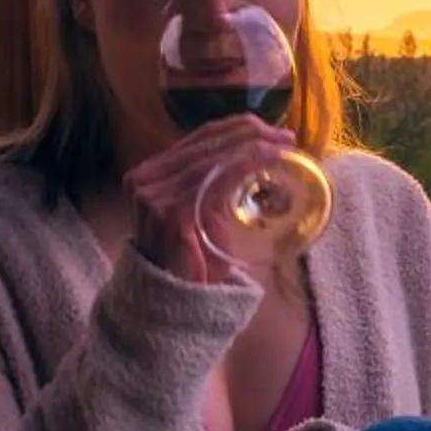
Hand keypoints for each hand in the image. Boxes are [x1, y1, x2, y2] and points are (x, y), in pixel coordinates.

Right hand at [125, 115, 296, 284]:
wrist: (177, 303)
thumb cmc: (194, 260)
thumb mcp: (201, 212)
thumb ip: (211, 183)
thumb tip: (251, 155)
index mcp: (150, 174)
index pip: (197, 138)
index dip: (236, 128)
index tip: (270, 129)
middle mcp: (145, 179)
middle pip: (206, 140)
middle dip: (251, 132)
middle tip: (285, 136)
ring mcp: (155, 196)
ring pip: (213, 156)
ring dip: (255, 146)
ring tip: (284, 146)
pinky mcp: (172, 213)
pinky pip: (217, 178)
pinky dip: (248, 164)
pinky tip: (270, 160)